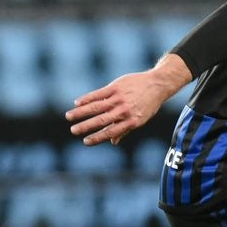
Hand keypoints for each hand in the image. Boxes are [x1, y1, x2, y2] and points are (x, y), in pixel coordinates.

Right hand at [66, 65, 182, 145]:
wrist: (157, 84)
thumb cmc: (149, 103)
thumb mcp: (141, 119)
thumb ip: (125, 130)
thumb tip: (113, 142)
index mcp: (131, 121)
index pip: (110, 132)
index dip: (97, 138)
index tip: (85, 142)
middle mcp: (124, 111)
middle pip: (100, 120)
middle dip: (85, 126)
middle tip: (73, 130)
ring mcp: (119, 98)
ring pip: (96, 107)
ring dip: (81, 112)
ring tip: (69, 116)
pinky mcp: (115, 87)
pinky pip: (98, 94)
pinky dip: (87, 98)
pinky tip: (77, 102)